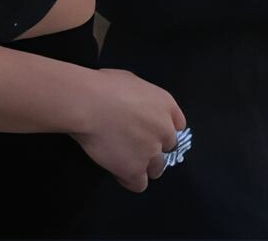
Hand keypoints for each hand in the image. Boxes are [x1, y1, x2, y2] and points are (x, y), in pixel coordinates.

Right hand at [71, 69, 185, 193]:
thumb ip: (143, 100)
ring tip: (124, 160)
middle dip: (154, 148)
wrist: (89, 104)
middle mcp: (165, 131)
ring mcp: (152, 152)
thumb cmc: (105, 86)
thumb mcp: (134, 83)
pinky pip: (139, 184)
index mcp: (167, 106)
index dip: (163, 130)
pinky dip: (129, 180)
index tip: (151, 132)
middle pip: (168, 148)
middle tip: (133, 145)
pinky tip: (118, 171)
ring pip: (157, 169)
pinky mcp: (135, 170)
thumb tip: (135, 107)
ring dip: (144, 166)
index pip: (177, 126)